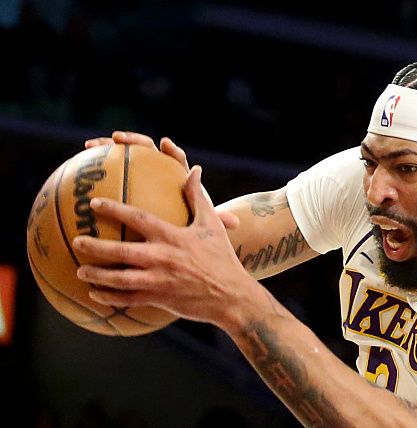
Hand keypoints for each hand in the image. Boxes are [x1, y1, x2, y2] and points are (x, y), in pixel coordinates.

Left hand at [72, 165, 257, 328]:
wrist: (231, 294)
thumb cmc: (221, 257)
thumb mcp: (212, 224)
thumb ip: (198, 197)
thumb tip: (194, 170)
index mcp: (173, 236)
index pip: (139, 219)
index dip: (115, 209)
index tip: (95, 203)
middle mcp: (163, 258)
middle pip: (122, 252)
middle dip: (96, 246)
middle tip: (77, 240)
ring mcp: (159, 281)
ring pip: (120, 279)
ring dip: (98, 275)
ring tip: (80, 270)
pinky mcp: (160, 299)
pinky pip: (129, 300)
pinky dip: (111, 297)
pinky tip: (96, 294)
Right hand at [85, 131, 239, 229]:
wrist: (178, 239)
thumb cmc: (191, 232)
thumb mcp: (202, 227)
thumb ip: (216, 221)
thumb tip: (237, 221)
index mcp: (177, 181)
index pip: (176, 161)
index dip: (171, 152)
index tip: (165, 143)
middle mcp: (157, 176)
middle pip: (145, 152)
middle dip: (132, 141)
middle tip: (117, 138)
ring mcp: (138, 180)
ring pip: (121, 160)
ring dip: (106, 149)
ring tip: (89, 148)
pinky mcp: (122, 188)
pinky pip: (104, 180)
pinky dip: (92, 176)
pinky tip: (74, 180)